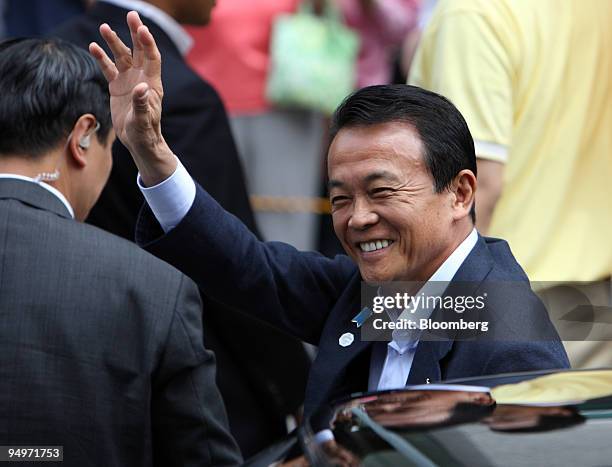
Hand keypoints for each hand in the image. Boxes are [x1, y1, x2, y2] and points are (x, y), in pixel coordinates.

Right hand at [89, 11, 175, 185]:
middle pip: (139, 51)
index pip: (152, 58)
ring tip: (103, 28)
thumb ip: (142, 104)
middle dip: (135, 33)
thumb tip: (141, 87)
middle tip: (131, 15)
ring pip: (122, 57)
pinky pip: (108, 69)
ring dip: (114, 43)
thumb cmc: (145, 132)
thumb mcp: (143, 120)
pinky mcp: (117, 87)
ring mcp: (128, 81)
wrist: (138, 141)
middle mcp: (141, 78)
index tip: (142, 29)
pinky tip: (92, 47)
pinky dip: (101, 58)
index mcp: (152, 83)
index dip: (148, 43)